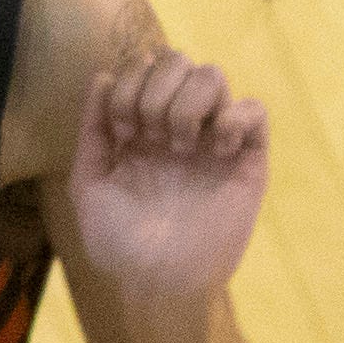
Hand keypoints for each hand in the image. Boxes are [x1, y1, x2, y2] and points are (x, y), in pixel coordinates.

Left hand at [63, 47, 269, 304]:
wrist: (158, 283)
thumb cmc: (119, 242)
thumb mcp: (89, 184)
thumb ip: (92, 130)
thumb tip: (101, 75)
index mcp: (142, 127)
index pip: (142, 66)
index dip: (128, 85)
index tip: (123, 131)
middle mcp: (178, 126)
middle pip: (178, 60)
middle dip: (156, 89)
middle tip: (151, 135)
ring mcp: (213, 141)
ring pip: (214, 75)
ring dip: (189, 102)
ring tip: (180, 146)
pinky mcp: (247, 161)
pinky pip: (255, 110)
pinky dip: (234, 118)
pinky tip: (217, 150)